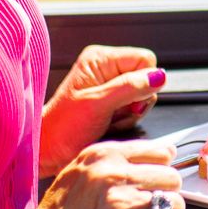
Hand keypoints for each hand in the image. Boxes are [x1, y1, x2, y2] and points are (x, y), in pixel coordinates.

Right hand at [15, 137, 185, 208]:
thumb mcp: (79, 174)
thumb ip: (117, 163)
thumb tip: (168, 151)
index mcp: (102, 156)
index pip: (160, 152)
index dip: (160, 174)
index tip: (152, 187)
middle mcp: (113, 175)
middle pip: (172, 178)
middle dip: (164, 198)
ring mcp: (121, 204)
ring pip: (175, 205)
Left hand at [39, 45, 163, 176]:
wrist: (49, 150)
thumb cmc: (63, 127)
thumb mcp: (98, 104)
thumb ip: (130, 87)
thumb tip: (159, 76)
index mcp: (101, 58)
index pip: (145, 59)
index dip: (144, 82)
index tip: (128, 101)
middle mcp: (106, 68)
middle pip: (147, 78)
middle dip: (137, 101)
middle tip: (115, 113)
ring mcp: (109, 85)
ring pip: (144, 95)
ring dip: (131, 113)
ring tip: (110, 120)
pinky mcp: (111, 101)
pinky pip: (135, 107)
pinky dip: (127, 119)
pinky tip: (110, 124)